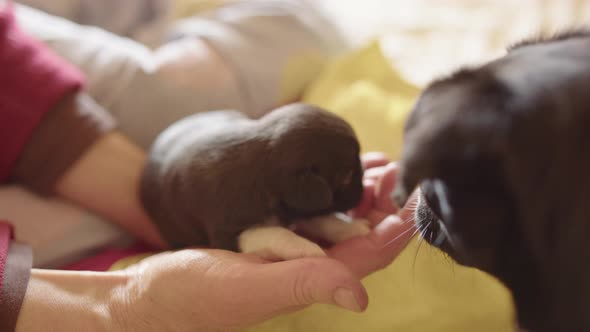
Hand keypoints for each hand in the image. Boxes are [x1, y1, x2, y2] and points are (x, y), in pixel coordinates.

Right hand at [113, 152, 416, 330]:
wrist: (150, 297)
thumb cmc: (193, 296)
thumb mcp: (248, 287)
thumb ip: (303, 283)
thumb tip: (361, 295)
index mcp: (310, 283)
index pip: (370, 254)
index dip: (400, 227)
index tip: (422, 195)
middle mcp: (306, 271)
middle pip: (362, 236)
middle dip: (386, 204)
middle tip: (399, 168)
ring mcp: (287, 257)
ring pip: (339, 225)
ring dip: (362, 197)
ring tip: (378, 166)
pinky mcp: (268, 244)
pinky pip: (310, 219)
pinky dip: (328, 197)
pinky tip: (335, 179)